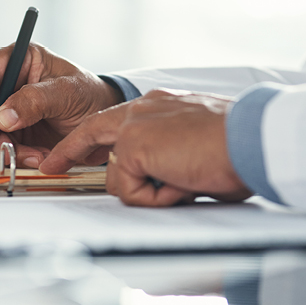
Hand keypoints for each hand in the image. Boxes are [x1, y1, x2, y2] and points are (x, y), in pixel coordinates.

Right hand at [0, 43, 122, 166]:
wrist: (101, 120)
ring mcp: (6, 107)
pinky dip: (13, 156)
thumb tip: (2, 117)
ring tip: (34, 156)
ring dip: (3, 148)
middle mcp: (7, 82)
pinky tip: (36, 158)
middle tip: (8, 149)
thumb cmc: (88, 95)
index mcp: (19, 59)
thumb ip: (35, 101)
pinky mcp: (11, 130)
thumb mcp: (67, 93)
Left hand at [40, 89, 252, 205]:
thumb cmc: (238, 145)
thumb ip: (170, 155)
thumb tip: (164, 179)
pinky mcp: (133, 145)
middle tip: (52, 166)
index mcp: (160, 106)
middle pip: (92, 132)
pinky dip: (156, 198)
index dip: (92, 138)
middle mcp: (144, 109)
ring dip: (149, 191)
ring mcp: (135, 125)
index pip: (116, 120)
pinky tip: (182, 184)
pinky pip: (129, 190)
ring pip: (117, 175)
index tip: (74, 149)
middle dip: (69, 151)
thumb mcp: (196, 145)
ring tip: (185, 182)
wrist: (253, 138)